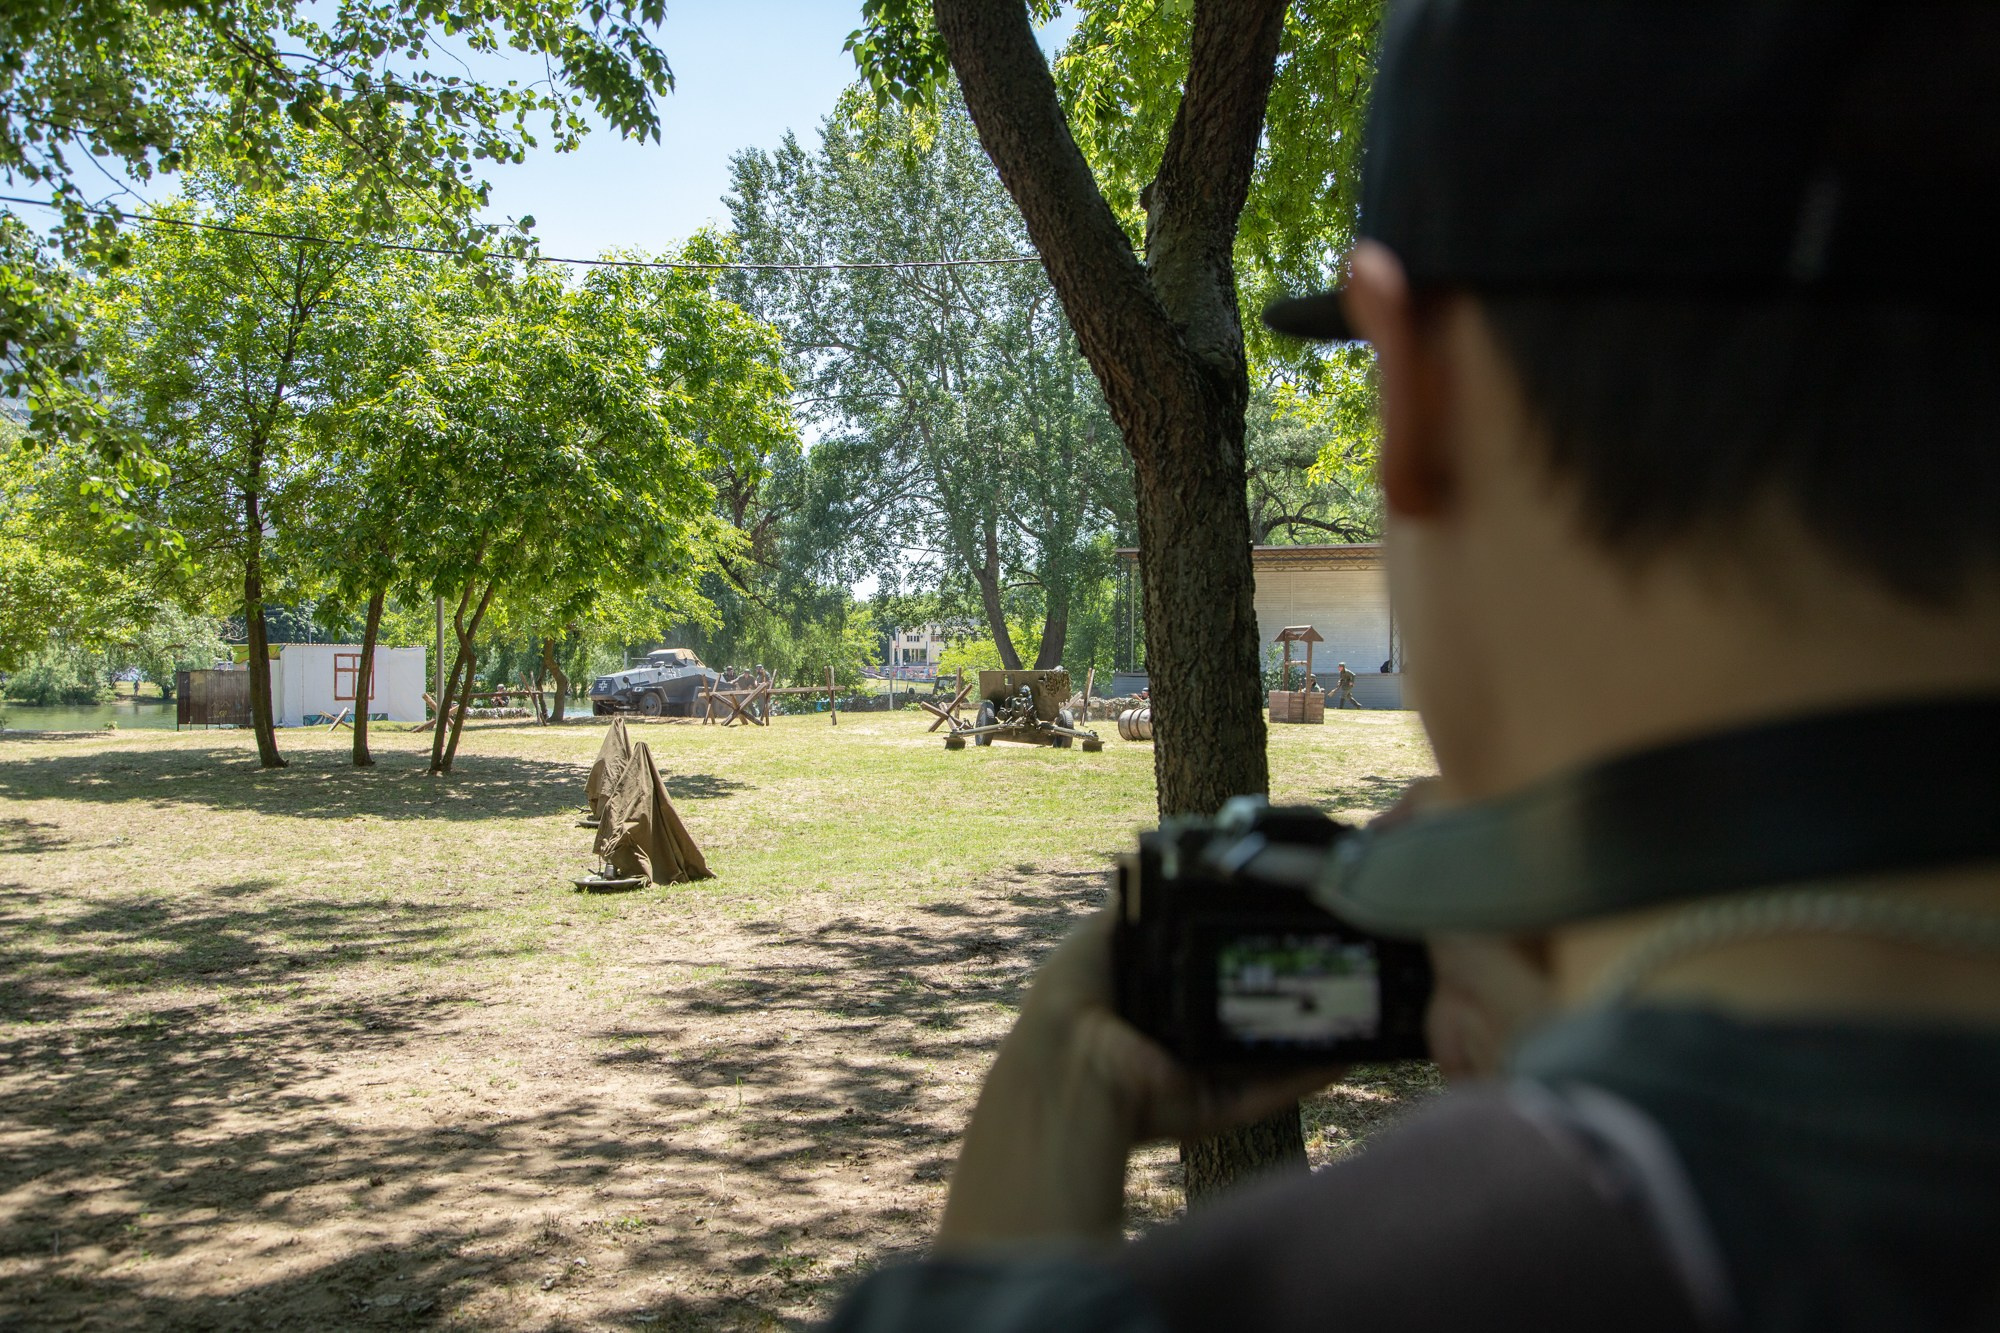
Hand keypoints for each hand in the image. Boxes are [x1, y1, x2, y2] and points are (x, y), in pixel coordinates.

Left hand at [936, 909, 1338, 1251]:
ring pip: (1268, 1059)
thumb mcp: (1102, 936)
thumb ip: (1138, 908)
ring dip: (1311, 1039)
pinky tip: (1348, 1052)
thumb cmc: (1073, 996)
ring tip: (1356, 1007)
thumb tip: (1158, 864)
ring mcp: (1200, 1079)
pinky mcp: (1213, 1108)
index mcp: (1155, 1002)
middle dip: (1290, 998)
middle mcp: (1180, 1042)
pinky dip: (1308, 1075)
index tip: (1286, 933)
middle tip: (1334, 968)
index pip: (1212, 978)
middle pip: (1247, 1020)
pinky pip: (1269, 1094)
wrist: (1066, 1059)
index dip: (1246, 959)